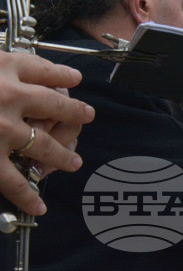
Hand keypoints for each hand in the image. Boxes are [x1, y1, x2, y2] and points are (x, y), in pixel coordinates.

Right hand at [0, 52, 88, 214]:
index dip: (59, 75)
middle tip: (86, 116)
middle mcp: (7, 95)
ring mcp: (0, 128)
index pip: (40, 69)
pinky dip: (26, 194)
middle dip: (74, 112)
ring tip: (73, 161)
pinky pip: (13, 180)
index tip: (73, 79)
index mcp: (0, 66)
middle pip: (55, 105)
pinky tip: (38, 204)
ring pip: (45, 145)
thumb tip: (13, 67)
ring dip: (62, 155)